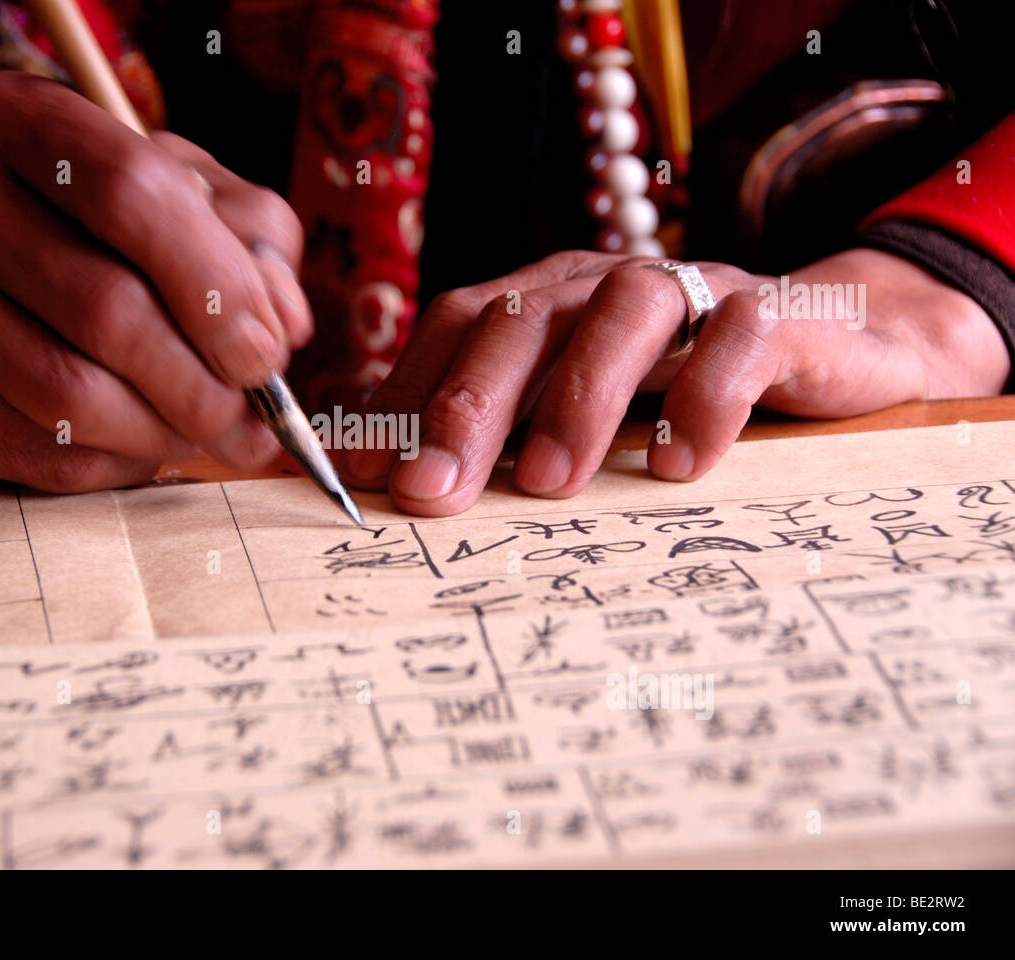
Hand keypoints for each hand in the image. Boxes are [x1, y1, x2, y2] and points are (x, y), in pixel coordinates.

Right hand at [0, 71, 310, 491]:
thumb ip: (250, 238)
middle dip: (204, 386)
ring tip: (208, 434)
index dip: (215, 285)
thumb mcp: (180, 191)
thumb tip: (282, 329)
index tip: (267, 354)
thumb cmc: (96, 224)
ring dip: (166, 435)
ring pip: (69, 396)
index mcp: (17, 120)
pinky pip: (38, 453)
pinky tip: (146, 445)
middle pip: (103, 310)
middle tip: (254, 424)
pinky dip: (117, 464)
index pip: (129, 193)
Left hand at [343, 247, 1008, 515]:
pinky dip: (705, 399)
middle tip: (432, 491)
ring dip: (576, 399)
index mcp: (548, 300)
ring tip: (547, 484)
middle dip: (465, 407)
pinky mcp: (778, 315)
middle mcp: (605, 285)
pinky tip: (677, 465)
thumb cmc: (683, 393)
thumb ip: (508, 433)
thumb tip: (402, 484)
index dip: (407, 392)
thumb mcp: (585, 413)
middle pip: (519, 320)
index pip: (458, 326)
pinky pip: (739, 339)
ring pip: (620, 314)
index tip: (368, 473)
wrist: (839, 352)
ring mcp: (693, 291)